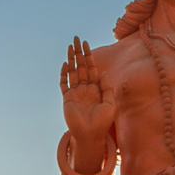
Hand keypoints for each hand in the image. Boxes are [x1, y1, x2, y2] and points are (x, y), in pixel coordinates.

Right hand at [60, 37, 114, 151]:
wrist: (91, 135)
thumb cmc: (102, 122)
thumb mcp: (110, 104)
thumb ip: (107, 88)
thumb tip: (102, 72)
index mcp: (96, 89)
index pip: (91, 68)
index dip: (89, 56)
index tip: (86, 44)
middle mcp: (85, 89)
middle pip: (81, 67)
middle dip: (79, 53)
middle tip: (77, 39)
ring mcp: (75, 93)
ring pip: (73, 72)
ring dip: (71, 59)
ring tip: (70, 46)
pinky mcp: (67, 99)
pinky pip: (64, 84)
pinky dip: (64, 74)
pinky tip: (65, 64)